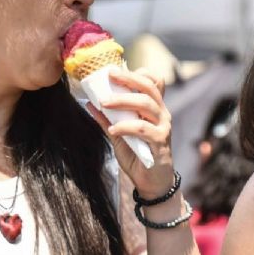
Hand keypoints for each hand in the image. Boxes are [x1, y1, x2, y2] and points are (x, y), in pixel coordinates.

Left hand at [85, 66, 174, 197]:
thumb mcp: (119, 136)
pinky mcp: (161, 142)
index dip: (139, 73)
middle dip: (128, 79)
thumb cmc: (138, 156)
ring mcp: (163, 127)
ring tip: (104, 103)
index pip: (154, 82)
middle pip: (149, 88)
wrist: (152, 184)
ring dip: (124, 101)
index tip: (117, 70)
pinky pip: (143, 129)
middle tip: (109, 75)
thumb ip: (108, 120)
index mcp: (154, 109)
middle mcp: (162, 114)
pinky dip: (125, 126)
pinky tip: (113, 129)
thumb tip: (89, 104)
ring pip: (146, 105)